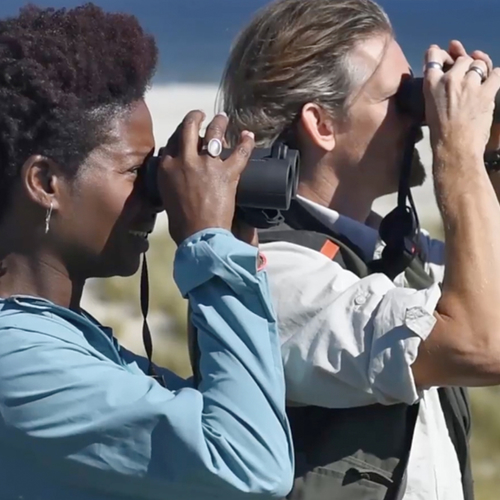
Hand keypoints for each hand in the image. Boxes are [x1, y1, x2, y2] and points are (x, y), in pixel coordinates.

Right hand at [157, 110, 255, 244]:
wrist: (198, 234)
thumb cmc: (181, 222)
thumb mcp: (167, 195)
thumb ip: (170, 179)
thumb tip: (176, 175)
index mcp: (168, 166)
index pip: (173, 140)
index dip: (181, 134)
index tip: (187, 134)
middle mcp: (186, 160)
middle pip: (189, 128)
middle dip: (195, 118)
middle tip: (201, 115)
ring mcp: (208, 165)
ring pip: (214, 133)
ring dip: (220, 123)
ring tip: (223, 118)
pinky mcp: (227, 173)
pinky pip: (240, 152)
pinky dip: (246, 142)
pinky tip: (248, 135)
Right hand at [423, 45, 499, 157]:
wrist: (454, 146)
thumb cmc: (440, 132)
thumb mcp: (430, 106)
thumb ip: (437, 89)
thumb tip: (448, 77)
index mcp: (432, 84)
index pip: (433, 56)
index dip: (441, 52)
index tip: (447, 53)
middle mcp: (450, 79)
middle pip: (463, 60)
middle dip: (466, 65)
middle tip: (467, 76)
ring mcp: (469, 84)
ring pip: (479, 65)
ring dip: (480, 71)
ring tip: (479, 83)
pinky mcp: (486, 91)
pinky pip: (496, 74)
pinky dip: (495, 76)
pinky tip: (493, 82)